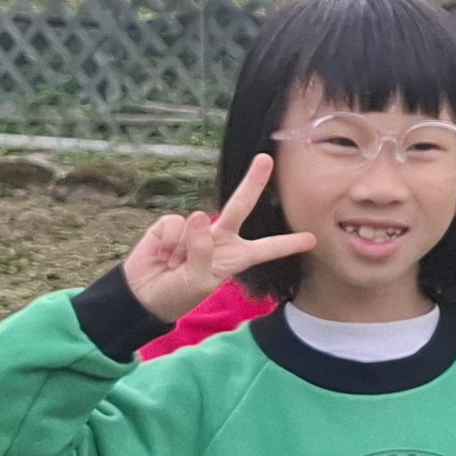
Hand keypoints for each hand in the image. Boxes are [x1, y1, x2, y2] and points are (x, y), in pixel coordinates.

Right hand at [121, 153, 315, 322]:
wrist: (144, 295)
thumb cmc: (177, 294)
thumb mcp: (198, 282)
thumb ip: (202, 252)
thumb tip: (198, 217)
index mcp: (235, 257)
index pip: (265, 249)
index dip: (287, 244)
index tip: (311, 239)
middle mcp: (220, 238)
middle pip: (240, 206)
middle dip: (253, 182)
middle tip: (265, 160)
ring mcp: (196, 229)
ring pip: (197, 225)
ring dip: (182, 250)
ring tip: (173, 265)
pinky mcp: (172, 225)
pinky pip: (175, 224)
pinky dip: (167, 242)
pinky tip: (162, 254)